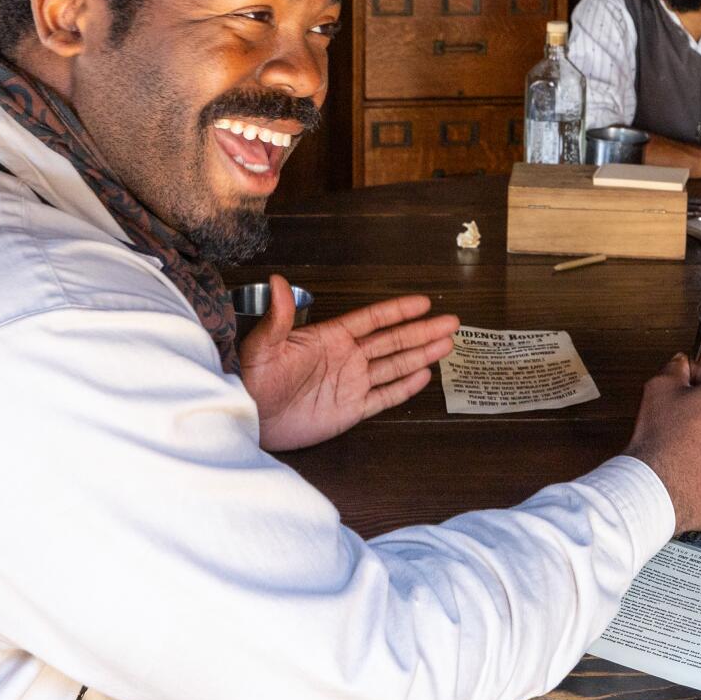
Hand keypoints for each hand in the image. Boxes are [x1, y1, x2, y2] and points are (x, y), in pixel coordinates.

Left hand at [237, 276, 457, 451]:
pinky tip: (424, 376)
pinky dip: (405, 387)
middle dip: (422, 331)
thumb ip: (279, 316)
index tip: (423, 302)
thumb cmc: (252, 379)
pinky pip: (384, 397)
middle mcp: (346, 358)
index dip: (398, 311)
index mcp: (330, 338)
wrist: (249, 418)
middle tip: (451, 322)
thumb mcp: (264, 345)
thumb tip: (278, 281)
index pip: (372, 320)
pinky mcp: (349, 410)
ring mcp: (350, 384)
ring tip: (447, 345)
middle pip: (392, 341)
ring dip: (421, 355)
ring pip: (394, 366)